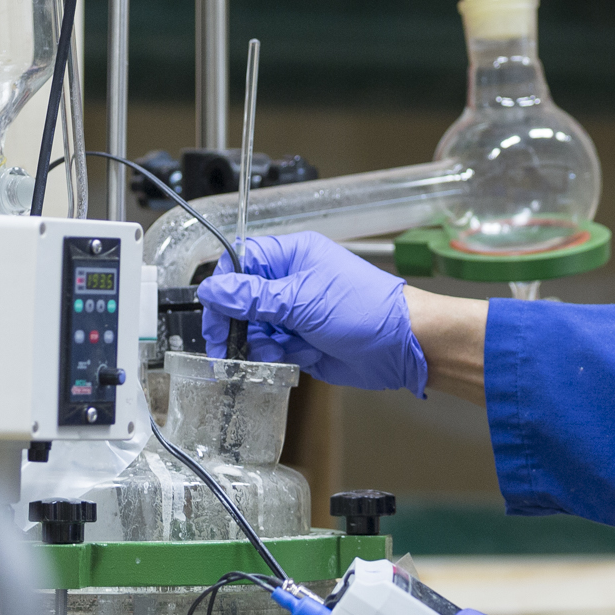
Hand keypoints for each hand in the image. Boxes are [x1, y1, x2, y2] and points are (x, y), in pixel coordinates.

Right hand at [197, 233, 429, 394]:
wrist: (403, 346)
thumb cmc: (365, 310)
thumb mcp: (301, 300)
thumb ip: (252, 298)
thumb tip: (211, 290)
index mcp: (293, 256)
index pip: (242, 262)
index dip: (224, 286)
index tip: (212, 310)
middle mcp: (292, 282)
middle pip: (243, 299)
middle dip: (234, 322)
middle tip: (226, 344)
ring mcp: (297, 313)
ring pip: (255, 328)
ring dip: (256, 343)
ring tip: (273, 352)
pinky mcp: (303, 341)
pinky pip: (273, 349)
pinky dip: (275, 357)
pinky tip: (292, 358)